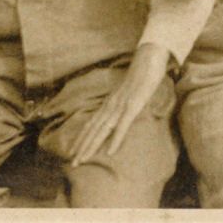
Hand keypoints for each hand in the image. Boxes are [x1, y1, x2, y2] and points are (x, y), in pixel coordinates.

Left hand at [69, 44, 170, 165]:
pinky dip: (115, 139)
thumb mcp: (128, 93)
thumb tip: (119, 115)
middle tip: (73, 163)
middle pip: (93, 129)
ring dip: (92, 146)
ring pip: (102, 130)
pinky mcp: (133, 106)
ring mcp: (121, 106)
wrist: (148, 59)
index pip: (90, 123)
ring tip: (84, 160)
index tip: (73, 152)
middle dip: (82, 147)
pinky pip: (122, 126)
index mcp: (109, 103)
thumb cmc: (140, 76)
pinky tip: (110, 152)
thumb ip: (122, 104)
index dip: (81, 138)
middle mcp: (110, 105)